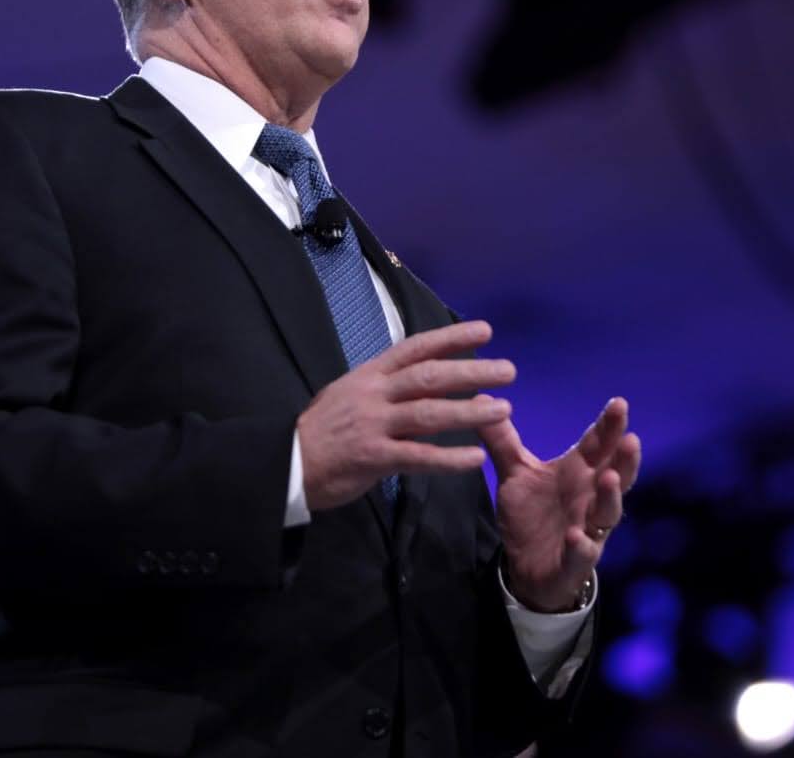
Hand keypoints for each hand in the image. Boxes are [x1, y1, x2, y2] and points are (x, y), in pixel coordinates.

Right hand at [298, 320, 515, 511]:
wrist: (285, 462)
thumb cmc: (320, 430)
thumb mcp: (347, 393)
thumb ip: (381, 385)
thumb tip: (415, 375)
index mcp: (369, 375)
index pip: (415, 348)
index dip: (451, 338)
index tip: (486, 331)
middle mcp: (374, 394)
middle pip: (429, 377)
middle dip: (471, 372)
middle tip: (508, 370)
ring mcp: (373, 425)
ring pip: (428, 413)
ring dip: (469, 410)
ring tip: (504, 409)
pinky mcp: (373, 457)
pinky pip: (417, 456)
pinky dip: (448, 458)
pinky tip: (475, 460)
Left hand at [482, 397, 641, 611]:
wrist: (527, 566)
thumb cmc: (532, 513)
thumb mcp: (515, 473)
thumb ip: (503, 440)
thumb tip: (484, 398)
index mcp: (578, 473)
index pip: (598, 445)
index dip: (610, 426)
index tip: (619, 403)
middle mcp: (590, 498)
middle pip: (616, 475)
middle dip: (625, 459)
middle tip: (630, 439)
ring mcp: (587, 529)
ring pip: (608, 513)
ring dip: (611, 497)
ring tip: (610, 479)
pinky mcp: (576, 560)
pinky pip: (583, 553)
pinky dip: (581, 545)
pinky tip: (575, 536)